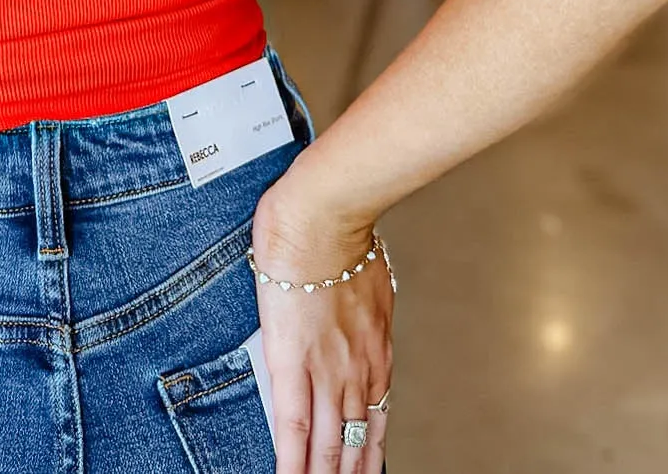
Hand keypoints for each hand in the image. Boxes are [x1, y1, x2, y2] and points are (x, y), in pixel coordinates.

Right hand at [250, 187, 392, 473]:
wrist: (322, 219)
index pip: (375, 420)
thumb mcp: (373, 286)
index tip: (368, 473)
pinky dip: (290, 459)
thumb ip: (368, 313)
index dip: (370, 454)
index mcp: (376, 354)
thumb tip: (366, 313)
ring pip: (327, 443)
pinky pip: (292, 424)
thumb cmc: (342, 238)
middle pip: (353, 441)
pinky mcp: (291, 362)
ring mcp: (326, 370)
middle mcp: (357, 372)